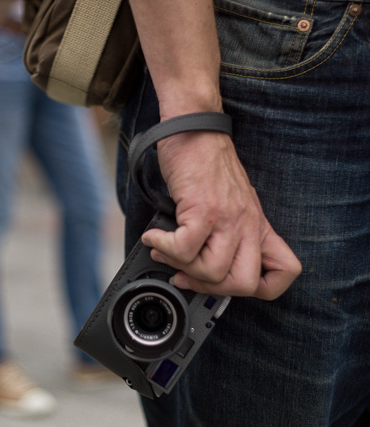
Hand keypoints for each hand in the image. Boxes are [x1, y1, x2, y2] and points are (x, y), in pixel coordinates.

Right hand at [140, 130, 301, 299]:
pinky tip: (155, 236)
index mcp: (257, 225)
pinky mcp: (202, 209)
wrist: (195, 130)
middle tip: (186, 272)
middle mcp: (247, 225)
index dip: (261, 288)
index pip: (285, 271)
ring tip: (165, 248)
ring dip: (180, 265)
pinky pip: (184, 249)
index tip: (228, 281)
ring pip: (211, 272)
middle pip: (243, 284)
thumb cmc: (206, 163)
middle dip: (208, 287)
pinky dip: (163, 247)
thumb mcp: (230, 200)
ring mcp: (227, 219)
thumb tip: (196, 263)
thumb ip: (225, 231)